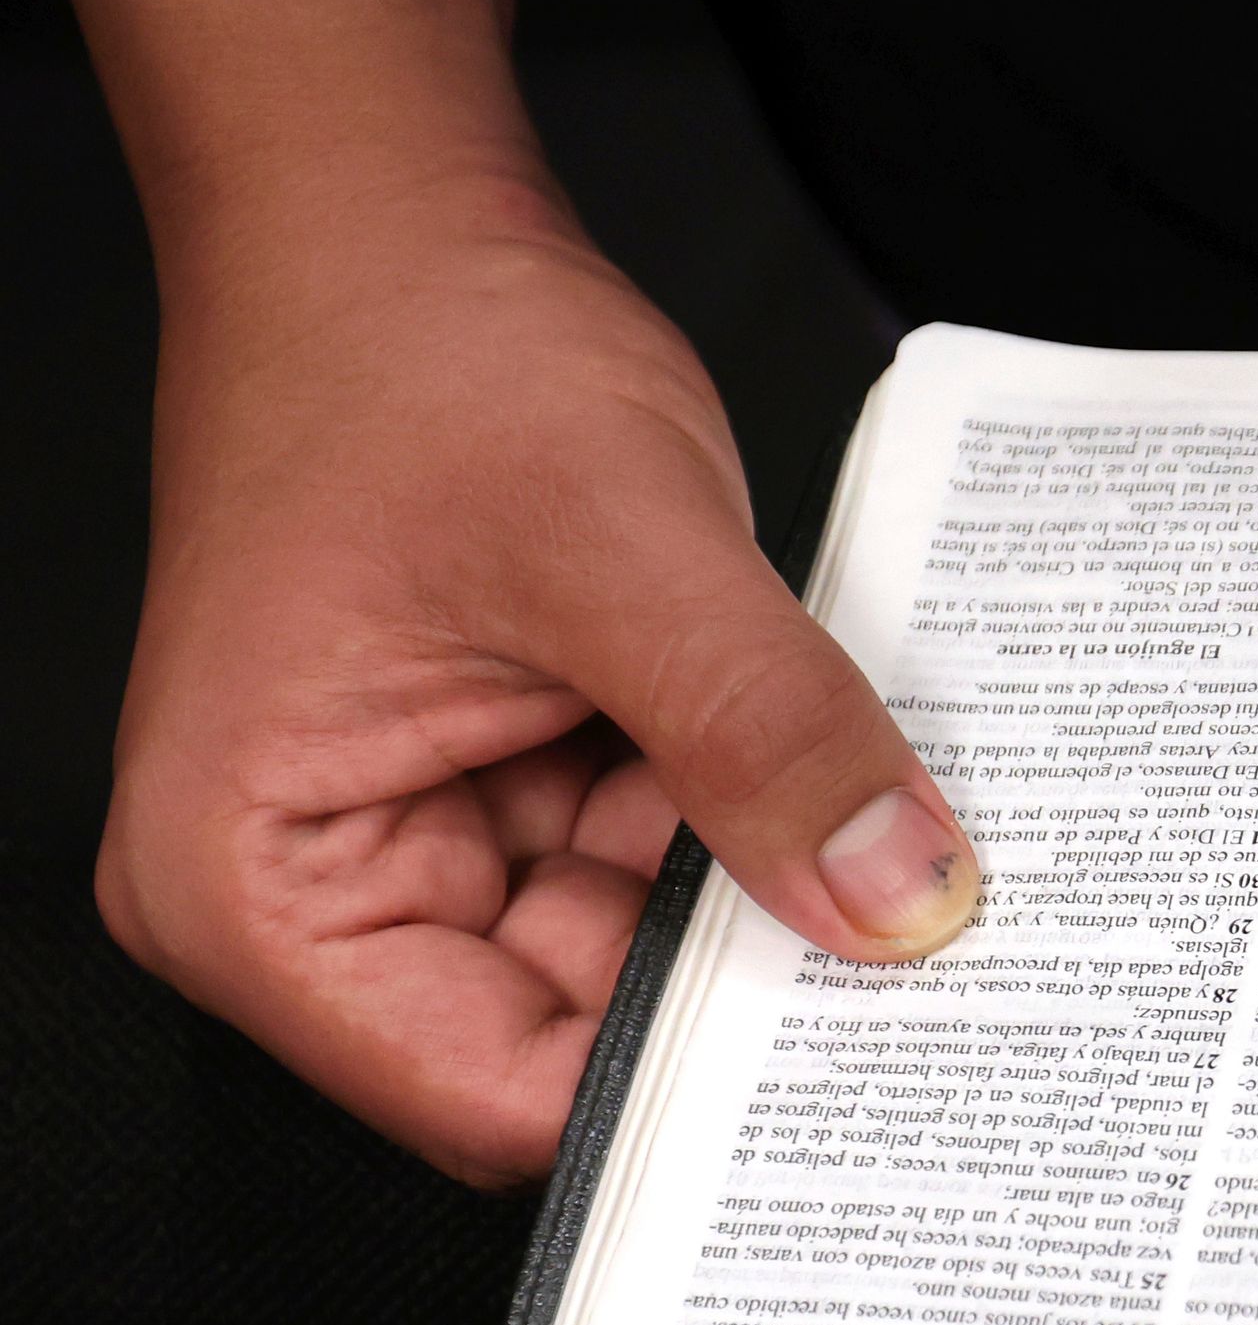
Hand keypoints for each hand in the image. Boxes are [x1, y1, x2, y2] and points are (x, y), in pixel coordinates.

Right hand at [97, 167, 979, 1184]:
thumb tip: (897, 899)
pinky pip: (658, 863)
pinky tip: (854, 804)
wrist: (394, 225)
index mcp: (255, 885)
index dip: (684, 1095)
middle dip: (748, 992)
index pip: (497, 1099)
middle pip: (573, 1042)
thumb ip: (766, 735)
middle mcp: (316, 895)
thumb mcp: (624, 547)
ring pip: (641, 953)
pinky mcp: (505, 791)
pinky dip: (755, 829)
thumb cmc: (417, 350)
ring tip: (905, 866)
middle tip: (935, 977)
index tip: (862, 1067)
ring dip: (768, 899)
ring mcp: (420, 842)